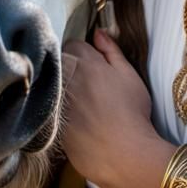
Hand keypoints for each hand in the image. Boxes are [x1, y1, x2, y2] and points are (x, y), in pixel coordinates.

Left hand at [61, 28, 173, 187]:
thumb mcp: (129, 74)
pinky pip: (54, 110)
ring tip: (84, 100)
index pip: (72, 43)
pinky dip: (63, 111)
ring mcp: (58, 104)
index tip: (92, 60)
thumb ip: (111, 50)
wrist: (124, 155)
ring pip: (55, 86)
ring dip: (65, 87)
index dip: (83, 50)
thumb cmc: (132, 111)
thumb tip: (98, 32)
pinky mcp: (55, 126)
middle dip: (70, 65)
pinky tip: (80, 120)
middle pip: (60, 62)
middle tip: (88, 79)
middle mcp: (67, 80)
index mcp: (85, 64)